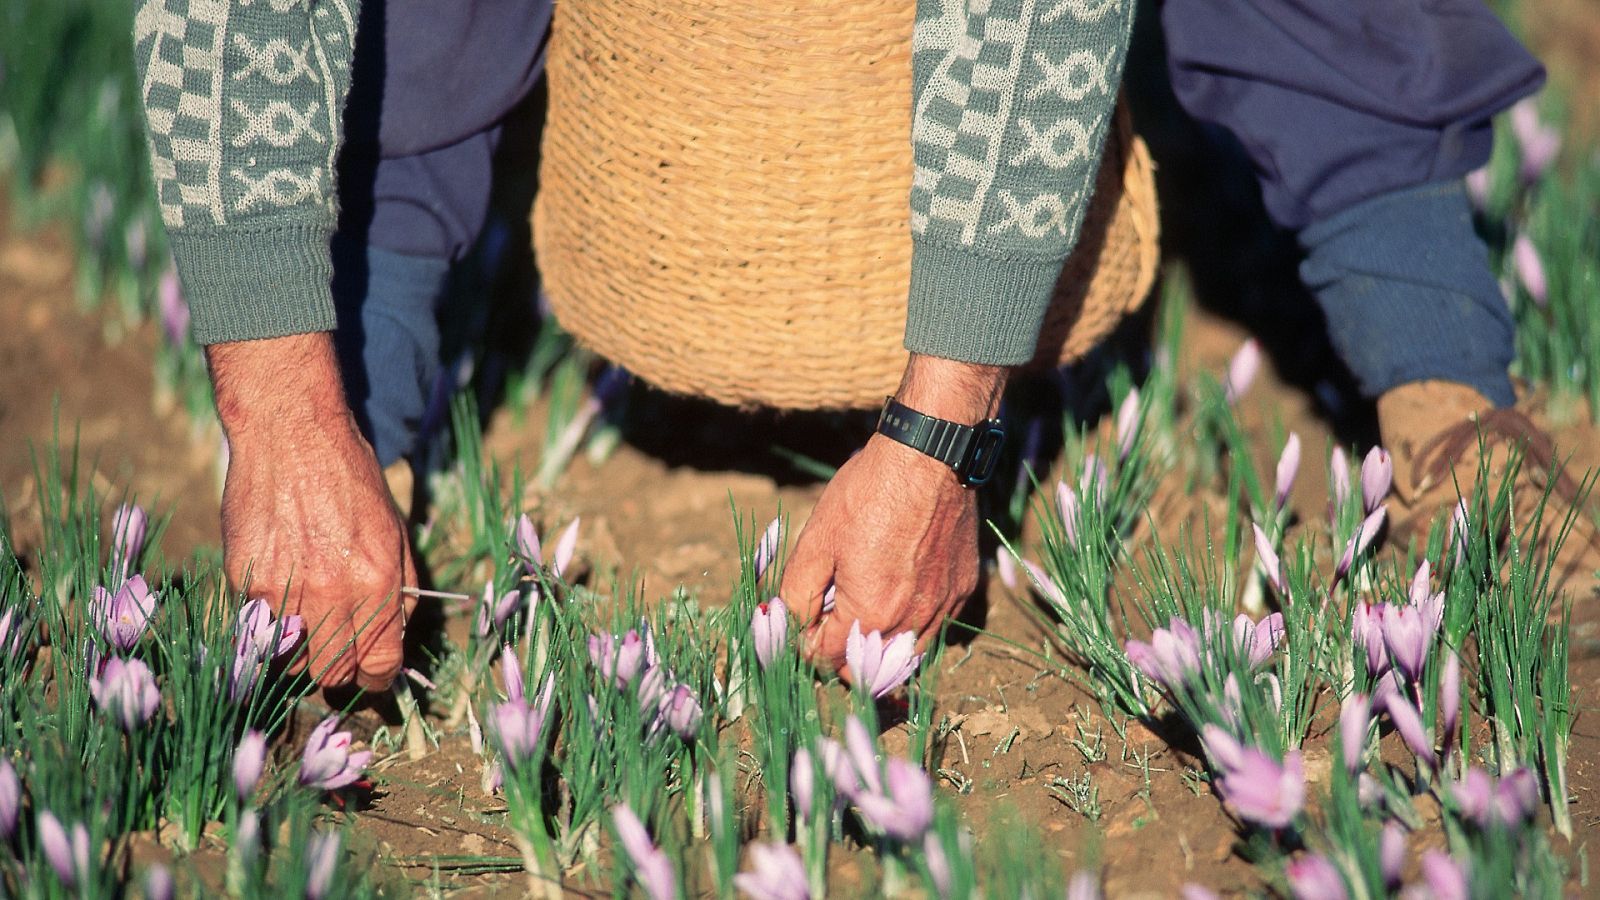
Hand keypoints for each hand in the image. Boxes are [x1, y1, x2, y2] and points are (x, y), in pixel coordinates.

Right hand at [210, 333, 414, 690]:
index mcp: (376, 581)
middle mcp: (331, 592)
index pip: (379, 663)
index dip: (378, 676)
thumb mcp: (394, 530)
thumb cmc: (350, 478)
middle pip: (332, 671)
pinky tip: (281, 582)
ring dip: (301, 647)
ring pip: (290, 657)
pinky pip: (259, 623)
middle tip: (338, 649)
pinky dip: (270, 617)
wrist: (291, 433)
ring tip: (308, 615)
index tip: (373, 673)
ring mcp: (283, 588)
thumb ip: (398, 589)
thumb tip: (395, 637)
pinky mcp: (246, 579)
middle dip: (339, 669)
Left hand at [782, 354, 1005, 676]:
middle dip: (840, 655)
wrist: (931, 457)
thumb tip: (787, 624)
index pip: (826, 661)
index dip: (804, 646)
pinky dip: (911, 625)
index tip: (800, 623)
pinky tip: (898, 594)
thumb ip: (797, 592)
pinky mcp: (963, 591)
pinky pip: (934, 628)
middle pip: (868, 670)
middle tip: (826, 623)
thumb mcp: (816, 539)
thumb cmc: (868, 492)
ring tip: (861, 615)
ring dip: (878, 647)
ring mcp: (943, 608)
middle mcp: (911, 622)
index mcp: (870, 613)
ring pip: (905, 657)